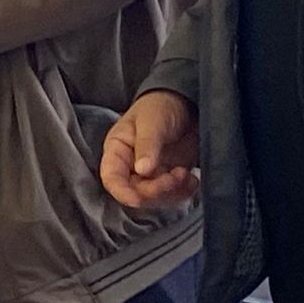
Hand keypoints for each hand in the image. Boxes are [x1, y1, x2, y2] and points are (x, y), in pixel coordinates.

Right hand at [101, 90, 200, 209]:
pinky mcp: (168, 178)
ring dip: (172, 192)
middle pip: (136, 192)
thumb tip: (142, 170)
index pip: (112, 178)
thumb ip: (147, 145)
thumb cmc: (160, 106)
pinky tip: (192, 179)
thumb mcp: (152, 121)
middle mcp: (130, 167)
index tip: (138, 198)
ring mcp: (150, 175)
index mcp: (118, 151)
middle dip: (156, 191)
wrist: (185, 103)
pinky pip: (172, 196)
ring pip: (155, 198)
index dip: (122, 192)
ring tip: (185, 174)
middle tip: (175, 176)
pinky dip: (183, 193)